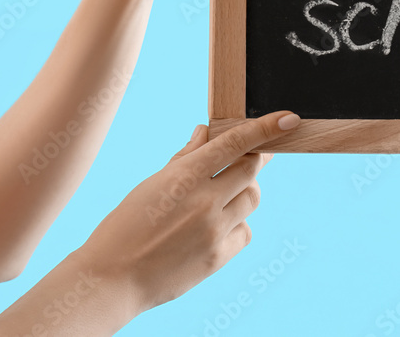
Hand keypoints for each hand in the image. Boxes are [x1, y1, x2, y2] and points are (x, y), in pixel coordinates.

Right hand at [74, 111, 299, 311]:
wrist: (110, 279)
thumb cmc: (124, 227)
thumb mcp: (150, 185)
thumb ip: (185, 159)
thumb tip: (205, 133)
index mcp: (184, 177)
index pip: (236, 143)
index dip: (267, 128)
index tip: (289, 119)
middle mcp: (204, 202)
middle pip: (252, 169)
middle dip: (257, 159)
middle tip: (256, 155)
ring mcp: (214, 231)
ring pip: (252, 199)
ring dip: (245, 190)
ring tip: (223, 194)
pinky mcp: (218, 257)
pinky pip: (245, 231)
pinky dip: (237, 224)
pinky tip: (217, 225)